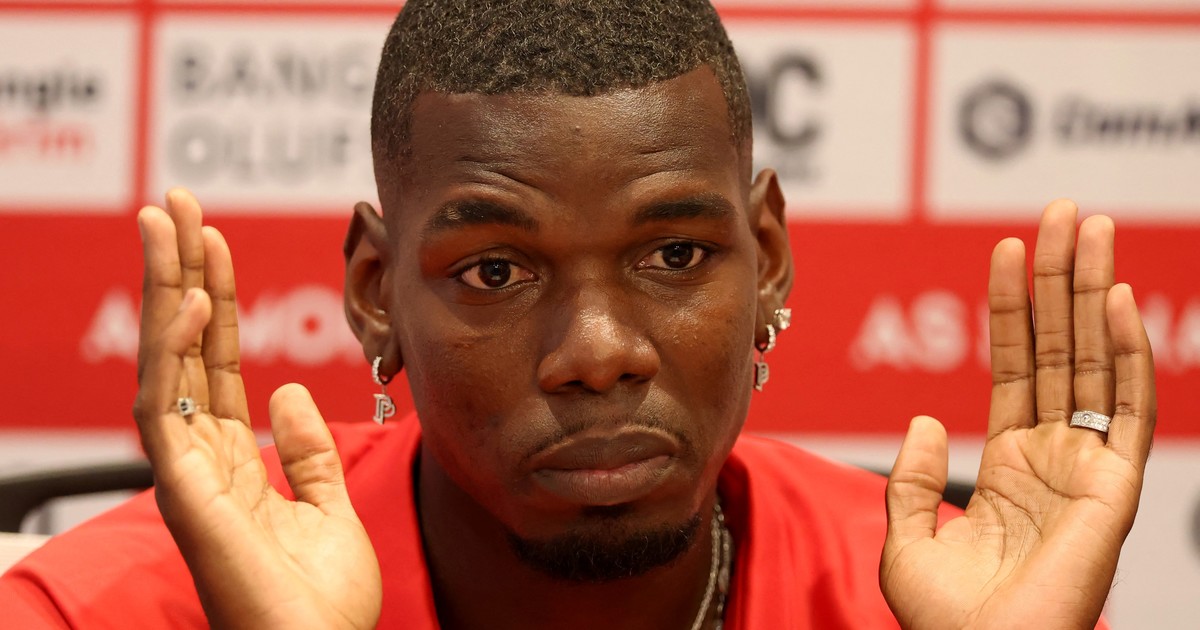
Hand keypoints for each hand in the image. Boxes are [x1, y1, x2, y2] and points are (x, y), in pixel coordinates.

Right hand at [132, 189, 380, 628]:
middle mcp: (202, 459)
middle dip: (178, 275)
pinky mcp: (185, 495)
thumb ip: (307, 451)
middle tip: (175, 205)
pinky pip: (169, 414)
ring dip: (165, 291)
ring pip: (165, 365)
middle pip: (183, 349)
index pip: (214, 362)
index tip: (212, 239)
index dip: (212, 300)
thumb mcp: (328, 507)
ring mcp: (188, 475)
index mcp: (232, 461)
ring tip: (168, 223)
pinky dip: (173, 358)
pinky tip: (185, 306)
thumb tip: (287, 394)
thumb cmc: (322, 600)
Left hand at [880, 200, 1155, 628]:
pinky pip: (1125, 406)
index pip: (1012, 365)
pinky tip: (1112, 298)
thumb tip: (924, 421)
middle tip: (1062, 213)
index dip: (1011, 308)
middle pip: (1056, 348)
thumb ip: (911, 476)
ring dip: (1091, 292)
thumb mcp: (906, 537)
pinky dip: (1124, 350)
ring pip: (1092, 360)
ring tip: (1088, 228)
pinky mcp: (1114, 486)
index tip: (1006, 249)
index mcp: (1006, 465)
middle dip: (1058, 279)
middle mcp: (1052, 456)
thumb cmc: (945, 620)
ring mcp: (1086, 465)